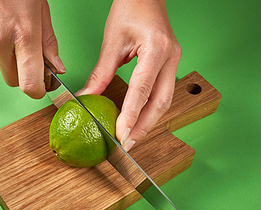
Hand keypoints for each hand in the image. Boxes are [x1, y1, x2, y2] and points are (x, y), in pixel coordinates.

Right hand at [0, 0, 65, 98]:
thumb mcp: (40, 8)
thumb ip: (48, 41)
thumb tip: (57, 68)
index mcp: (23, 34)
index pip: (30, 85)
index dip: (38, 90)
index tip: (42, 85)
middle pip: (13, 81)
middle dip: (23, 74)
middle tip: (28, 56)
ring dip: (6, 58)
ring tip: (9, 30)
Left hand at [79, 0, 180, 150]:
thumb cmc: (131, 8)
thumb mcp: (112, 41)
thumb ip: (101, 72)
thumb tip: (87, 97)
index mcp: (156, 49)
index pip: (143, 89)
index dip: (132, 115)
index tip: (121, 134)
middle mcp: (170, 57)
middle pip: (161, 102)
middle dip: (144, 126)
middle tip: (128, 144)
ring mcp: (174, 61)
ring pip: (165, 101)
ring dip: (149, 121)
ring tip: (132, 137)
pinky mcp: (170, 65)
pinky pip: (163, 93)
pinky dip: (151, 109)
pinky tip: (139, 120)